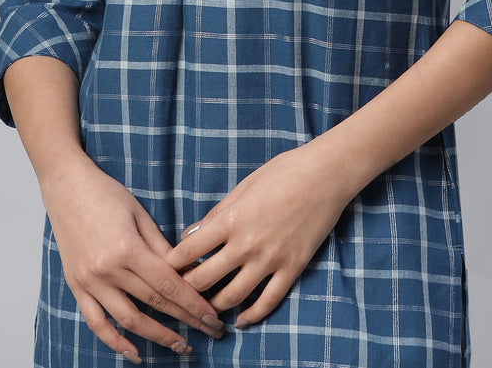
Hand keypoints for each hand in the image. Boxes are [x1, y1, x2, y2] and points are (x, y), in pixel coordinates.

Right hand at [41, 154, 224, 362]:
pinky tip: (135, 353)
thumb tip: (187, 272)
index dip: (193, 304)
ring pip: (128, 320)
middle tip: (210, 331)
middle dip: (185, 320)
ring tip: (181, 346)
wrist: (66, 186)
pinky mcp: (77, 287)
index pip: (168, 285)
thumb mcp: (140, 214)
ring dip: (157, 336)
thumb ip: (161, 247)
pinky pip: (96, 322)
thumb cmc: (106, 194)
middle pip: (154, 303)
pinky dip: (115, 342)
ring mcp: (90, 282)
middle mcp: (108, 270)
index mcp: (127, 249)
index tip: (212, 318)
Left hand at [166, 140, 351, 327]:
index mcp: (231, 220)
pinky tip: (241, 320)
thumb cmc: (283, 172)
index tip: (166, 268)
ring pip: (233, 297)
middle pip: (205, 280)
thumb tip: (192, 236)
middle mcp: (247, 244)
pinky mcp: (292, 267)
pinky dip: (252, 315)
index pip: (189, 252)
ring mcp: (270, 259)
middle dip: (188, 289)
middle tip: (182, 292)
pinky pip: (268, 301)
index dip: (173, 263)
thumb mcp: (243, 186)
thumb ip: (217, 214)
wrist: (325, 174)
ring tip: (207, 308)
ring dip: (215, 306)